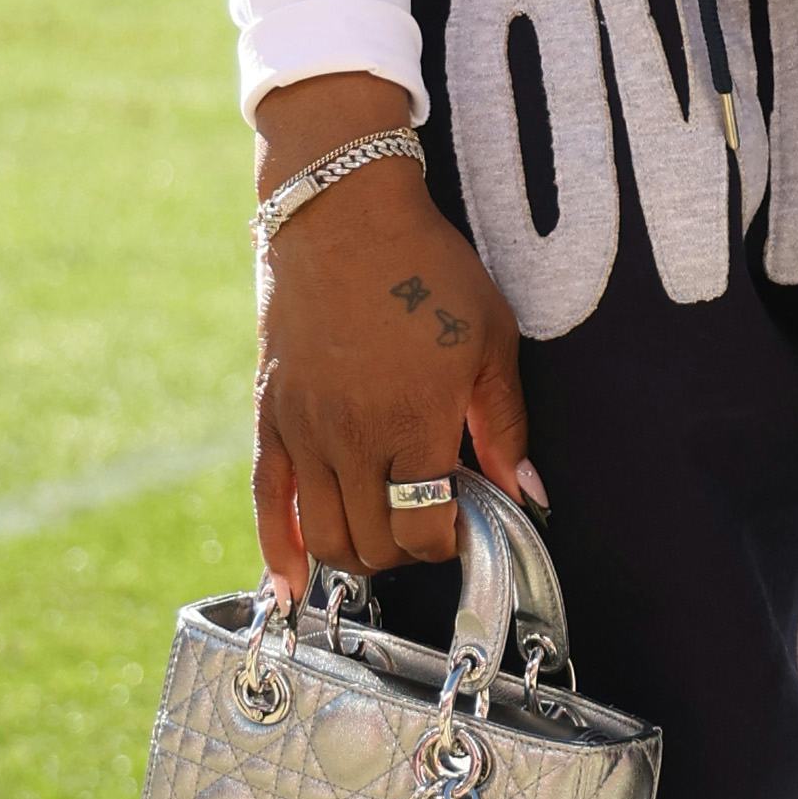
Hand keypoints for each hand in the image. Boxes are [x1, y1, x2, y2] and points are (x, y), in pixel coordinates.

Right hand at [251, 82, 533, 596]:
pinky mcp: (269, 415)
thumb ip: (506, 426)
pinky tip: (287, 585)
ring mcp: (303, 431)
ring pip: (324, 535)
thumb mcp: (492, 340)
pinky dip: (277, 550)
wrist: (344, 213)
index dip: (448, 543)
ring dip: (356, 553)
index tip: (464, 522)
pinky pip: (266, 501)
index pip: (424, 530)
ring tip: (383, 532)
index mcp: (413, 424)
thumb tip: (530, 494)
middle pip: (373, 543)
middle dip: (407, 550)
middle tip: (429, 521)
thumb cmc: (429, 268)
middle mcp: (351, 439)